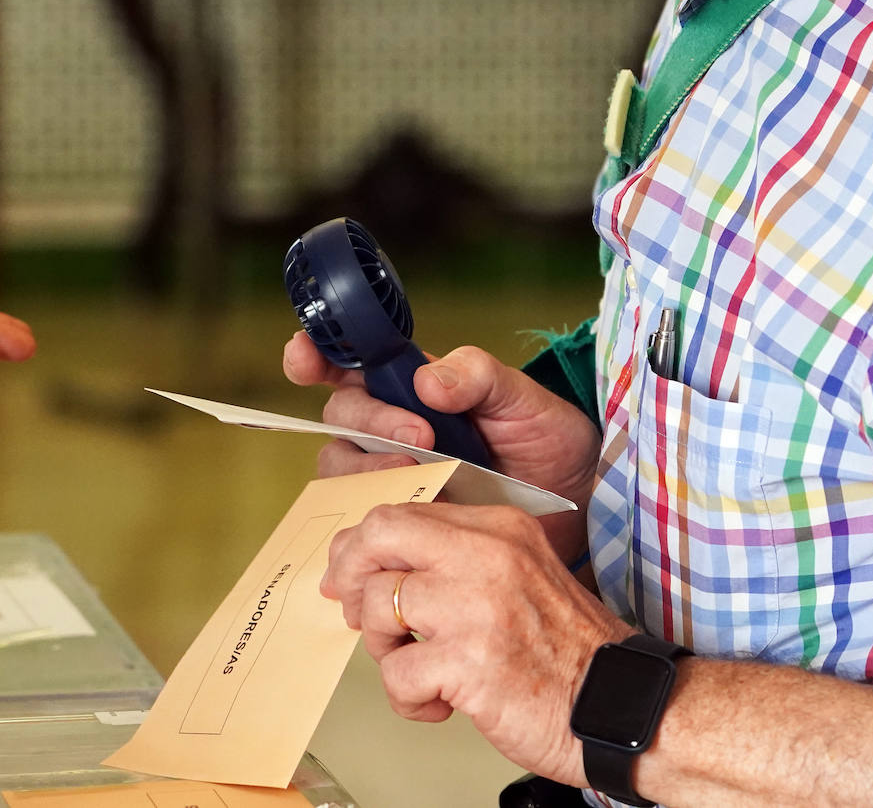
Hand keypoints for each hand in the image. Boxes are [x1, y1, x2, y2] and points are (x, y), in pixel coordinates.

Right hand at [284, 332, 599, 563]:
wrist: (569, 505)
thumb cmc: (544, 440)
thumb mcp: (522, 397)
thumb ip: (478, 376)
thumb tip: (426, 382)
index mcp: (410, 385)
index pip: (347, 363)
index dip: (314, 356)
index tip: (303, 359)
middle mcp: (388, 427)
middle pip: (340, 416)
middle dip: (371, 422)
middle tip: (422, 437)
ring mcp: (389, 473)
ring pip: (340, 467)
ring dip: (369, 469)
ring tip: (420, 475)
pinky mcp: (397, 517)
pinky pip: (357, 515)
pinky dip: (368, 513)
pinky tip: (405, 511)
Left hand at [320, 501, 629, 785]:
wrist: (620, 707)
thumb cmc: (567, 650)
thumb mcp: (520, 574)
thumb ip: (457, 559)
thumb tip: (372, 562)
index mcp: (499, 528)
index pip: (403, 512)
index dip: (362, 547)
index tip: (350, 574)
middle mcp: (488, 555)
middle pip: (379, 536)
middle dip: (350, 575)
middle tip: (353, 611)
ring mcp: (476, 607)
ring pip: (376, 607)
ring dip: (383, 648)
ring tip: (418, 669)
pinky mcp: (468, 663)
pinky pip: (396, 674)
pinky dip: (408, 699)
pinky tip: (440, 705)